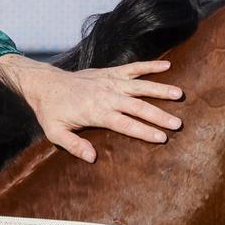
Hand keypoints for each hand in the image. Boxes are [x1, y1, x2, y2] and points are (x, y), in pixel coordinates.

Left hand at [0, 54, 182, 162]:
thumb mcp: (55, 132)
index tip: (162, 138)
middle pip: (137, 106)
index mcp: (96, 112)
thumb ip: (73, 146)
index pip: (125, 124)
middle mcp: (106, 96)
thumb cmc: (51, 111)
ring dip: (160, 89)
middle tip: (178, 124)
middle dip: (159, 115)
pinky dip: (150, 66)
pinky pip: (133, 68)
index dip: (144, 131)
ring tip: (179, 94)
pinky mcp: (110, 72)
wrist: (45, 84)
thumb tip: (92, 158)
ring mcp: (110, 82)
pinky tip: (167, 66)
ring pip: (140, 85)